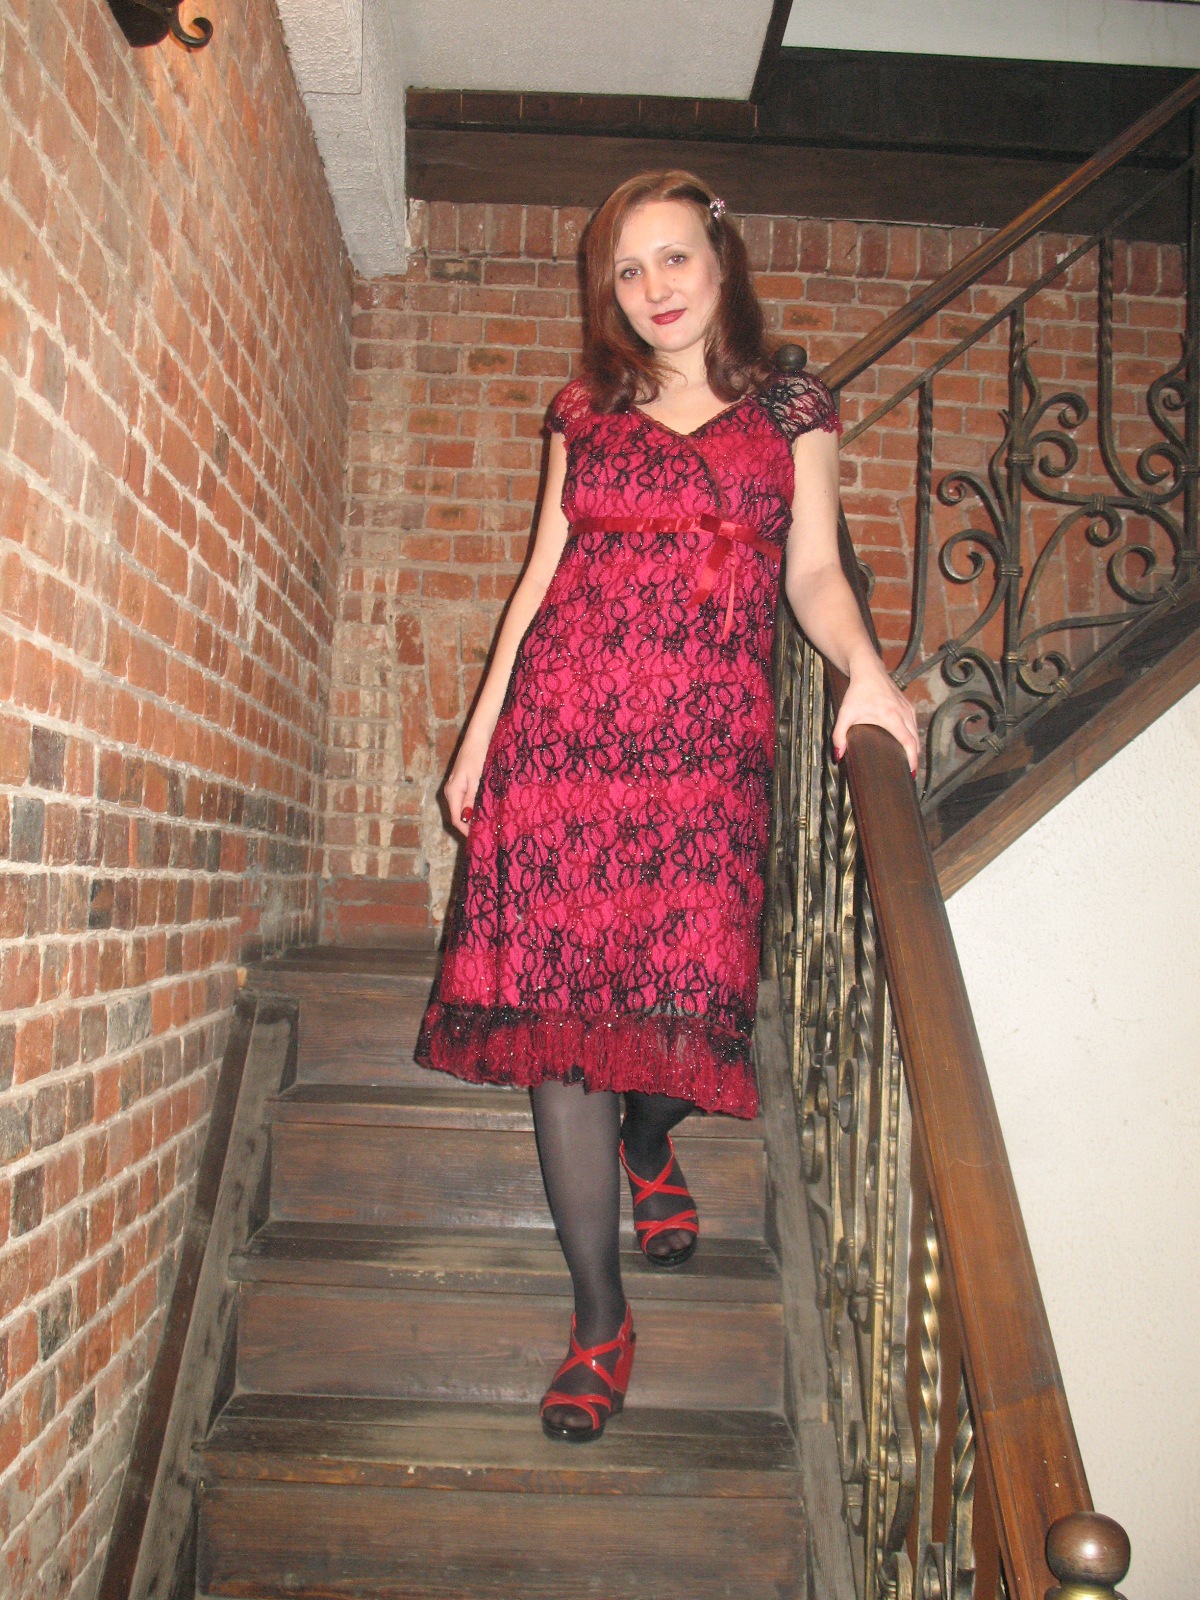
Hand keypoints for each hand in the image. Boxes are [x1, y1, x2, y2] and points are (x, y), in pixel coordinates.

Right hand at [444, 726, 489, 836]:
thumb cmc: (477, 756)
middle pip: (458, 816)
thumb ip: (471, 799)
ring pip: (461, 809)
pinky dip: (472, 808)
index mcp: (452, 792)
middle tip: (485, 834)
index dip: (466, 831)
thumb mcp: (477, 779)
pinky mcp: (460, 784)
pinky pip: (464, 801)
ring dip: (472, 818)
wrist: (477, 738)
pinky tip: (483, 810)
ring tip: (486, 825)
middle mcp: (450, 792)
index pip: (456, 819)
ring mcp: (454, 787)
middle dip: (469, 826)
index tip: (479, 838)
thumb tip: (467, 819)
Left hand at [832, 655, 919, 776]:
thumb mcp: (845, 714)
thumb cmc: (857, 692)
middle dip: (914, 757)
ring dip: (914, 747)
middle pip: (915, 740)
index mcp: (892, 717)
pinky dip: (913, 736)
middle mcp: (904, 713)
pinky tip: (908, 744)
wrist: (868, 670)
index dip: (912, 758)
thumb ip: (839, 736)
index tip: (912, 772)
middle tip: (909, 773)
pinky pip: (914, 725)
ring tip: (909, 762)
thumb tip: (838, 755)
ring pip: (916, 732)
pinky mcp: (908, 705)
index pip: (909, 742)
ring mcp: (908, 709)